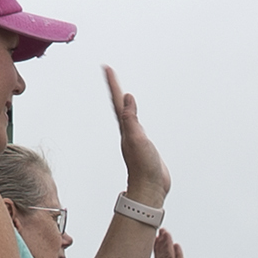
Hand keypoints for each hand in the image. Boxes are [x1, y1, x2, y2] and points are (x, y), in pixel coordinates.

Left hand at [104, 65, 169, 205]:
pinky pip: (137, 125)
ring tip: (121, 91)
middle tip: (110, 73)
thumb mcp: (137, 139)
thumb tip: (127, 97)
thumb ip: (131, 118)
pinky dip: (135, 116)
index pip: (118, 101)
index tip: (106, 67)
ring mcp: (135, 139)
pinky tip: (135, 118)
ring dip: (124, 102)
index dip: (113, 83)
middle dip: (115, 88)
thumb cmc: (144, 167)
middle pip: (120, 105)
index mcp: (126, 128)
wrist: (151, 189)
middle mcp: (128, 131)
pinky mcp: (144, 146)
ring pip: (127, 115)